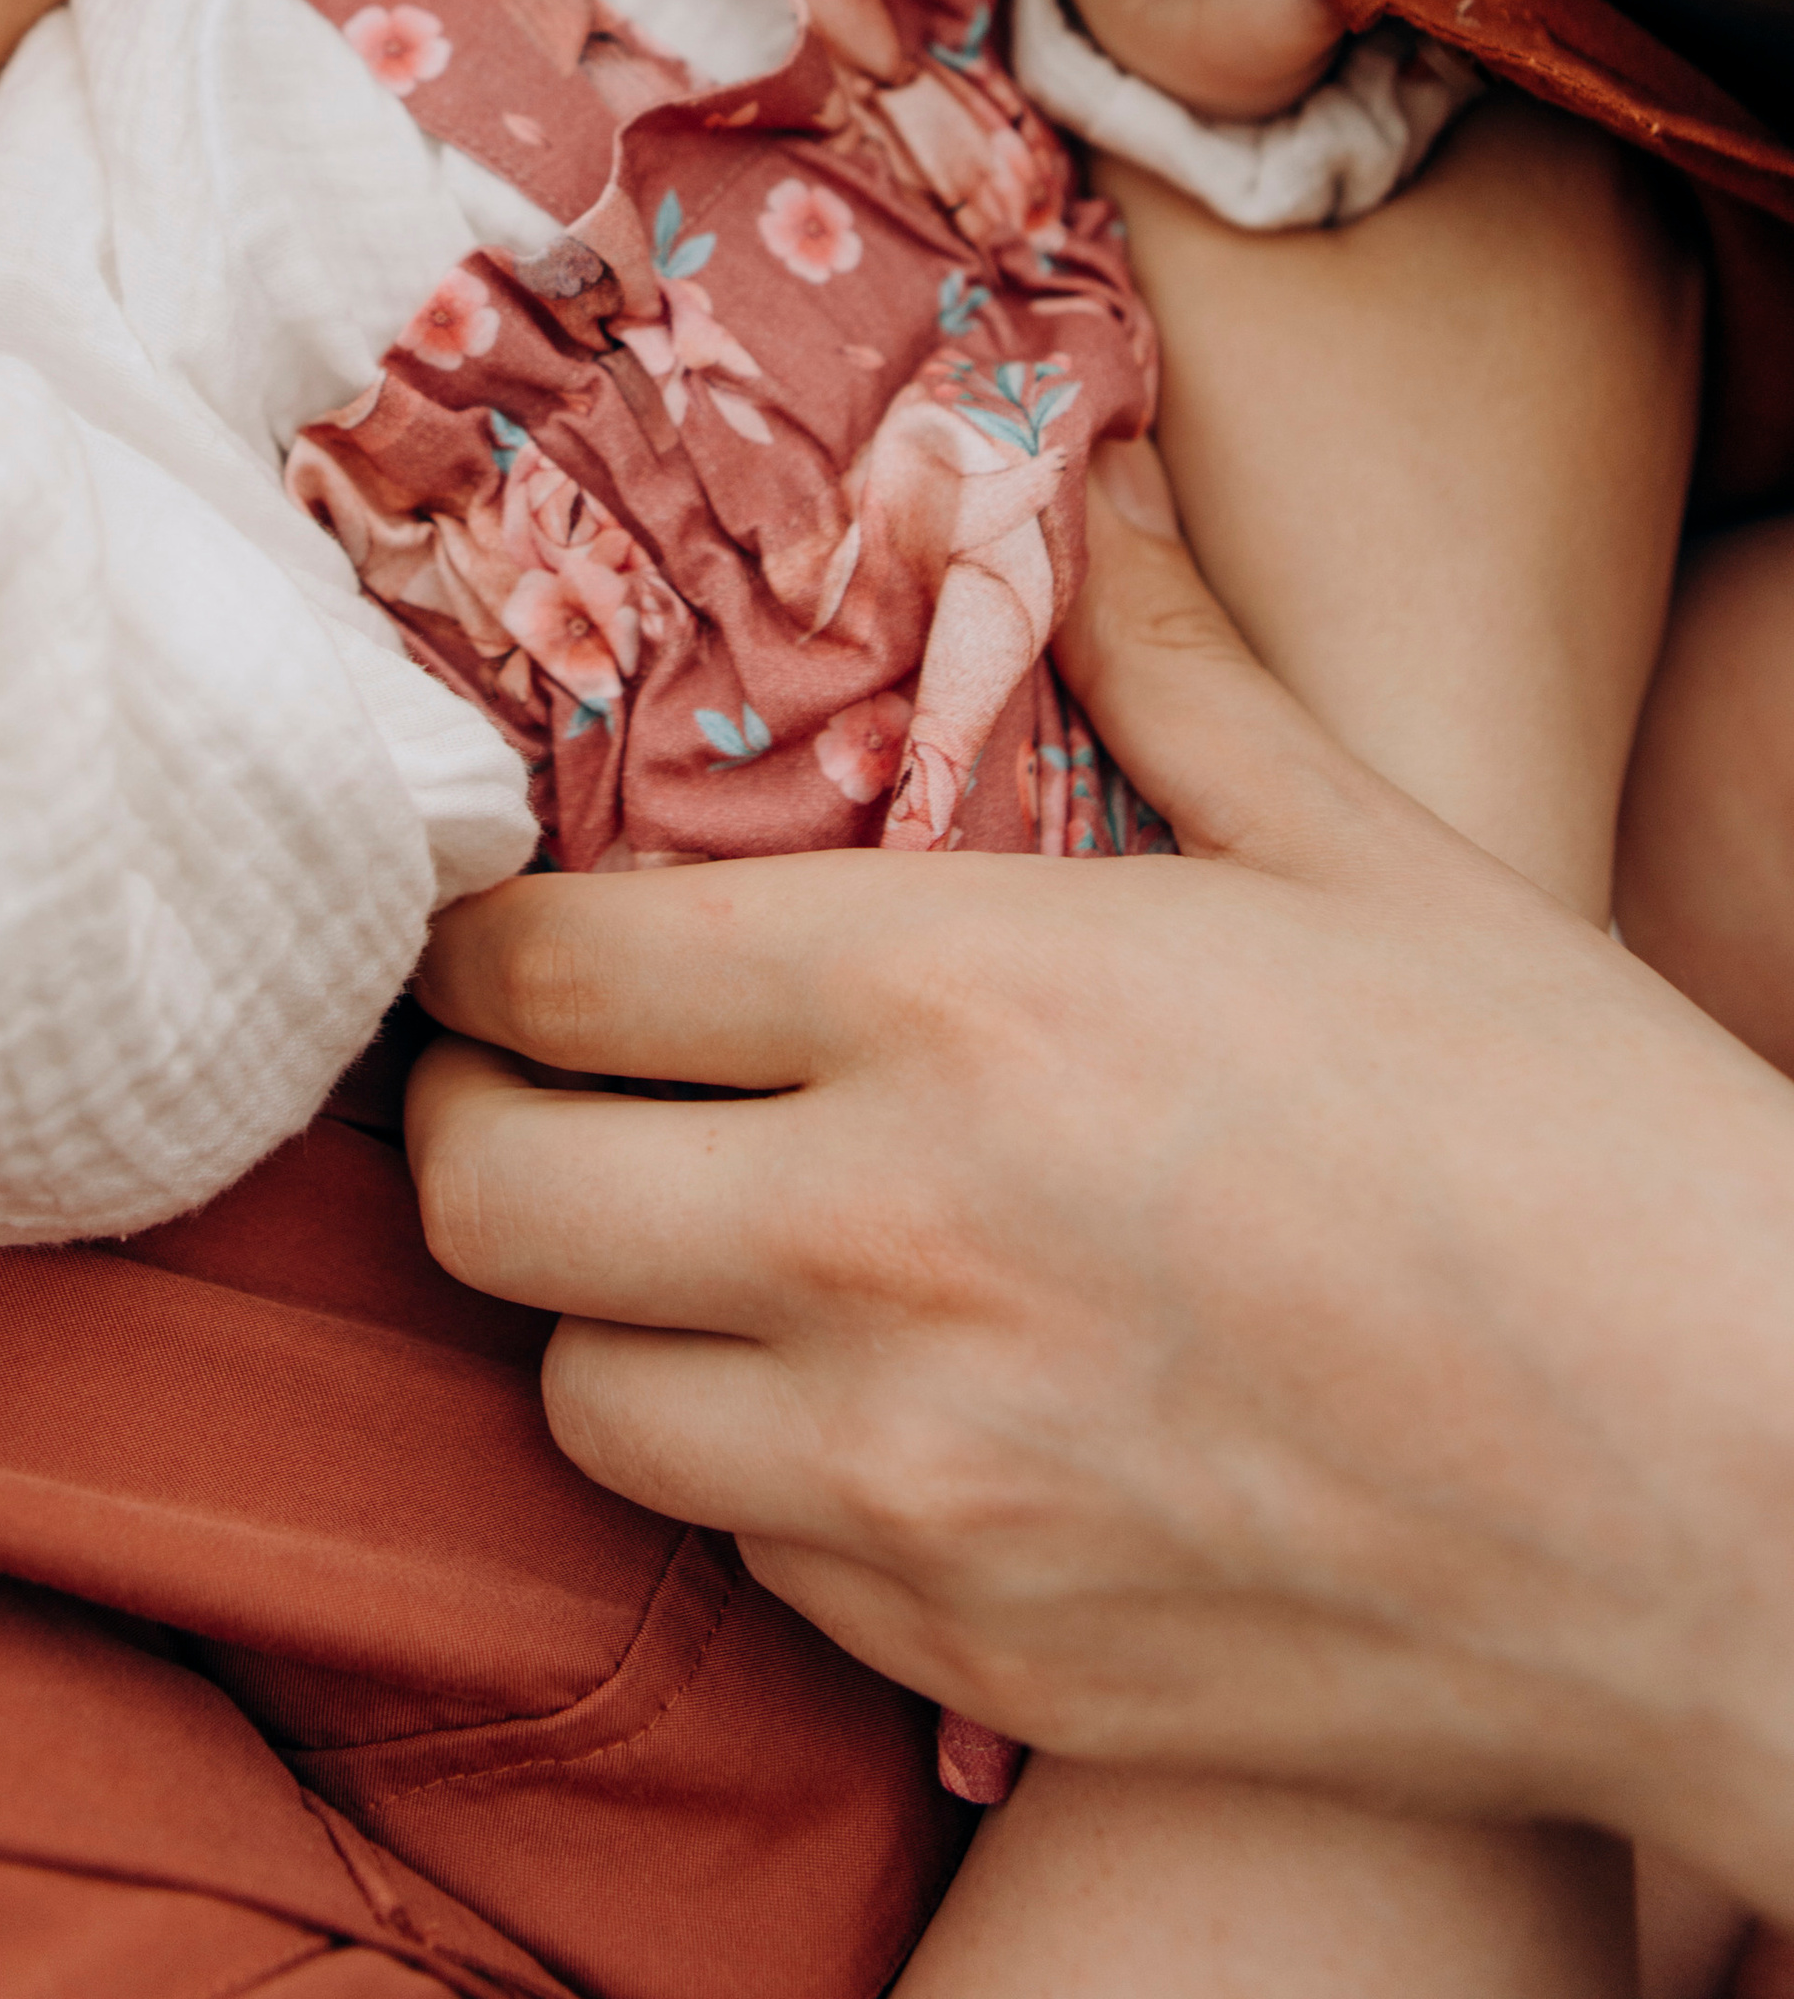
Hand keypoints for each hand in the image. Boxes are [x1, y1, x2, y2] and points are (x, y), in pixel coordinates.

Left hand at [408, 446, 1793, 1911]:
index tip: (476, 935)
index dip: (468, 946)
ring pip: (580, 1401)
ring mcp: (916, 1476)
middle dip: (471, 1125)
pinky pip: (747, 1559)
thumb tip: (1081, 483)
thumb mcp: (1366, 852)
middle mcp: (883, 1242)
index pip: (548, 971)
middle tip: (535, 1083)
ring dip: (604, 1311)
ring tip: (693, 1247)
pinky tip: (865, 1401)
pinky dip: (756, 1476)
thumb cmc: (1570, 1137)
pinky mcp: (976, 1651)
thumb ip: (1170, 661)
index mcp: (953, 999)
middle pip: (485, 1198)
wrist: (1747, 1495)